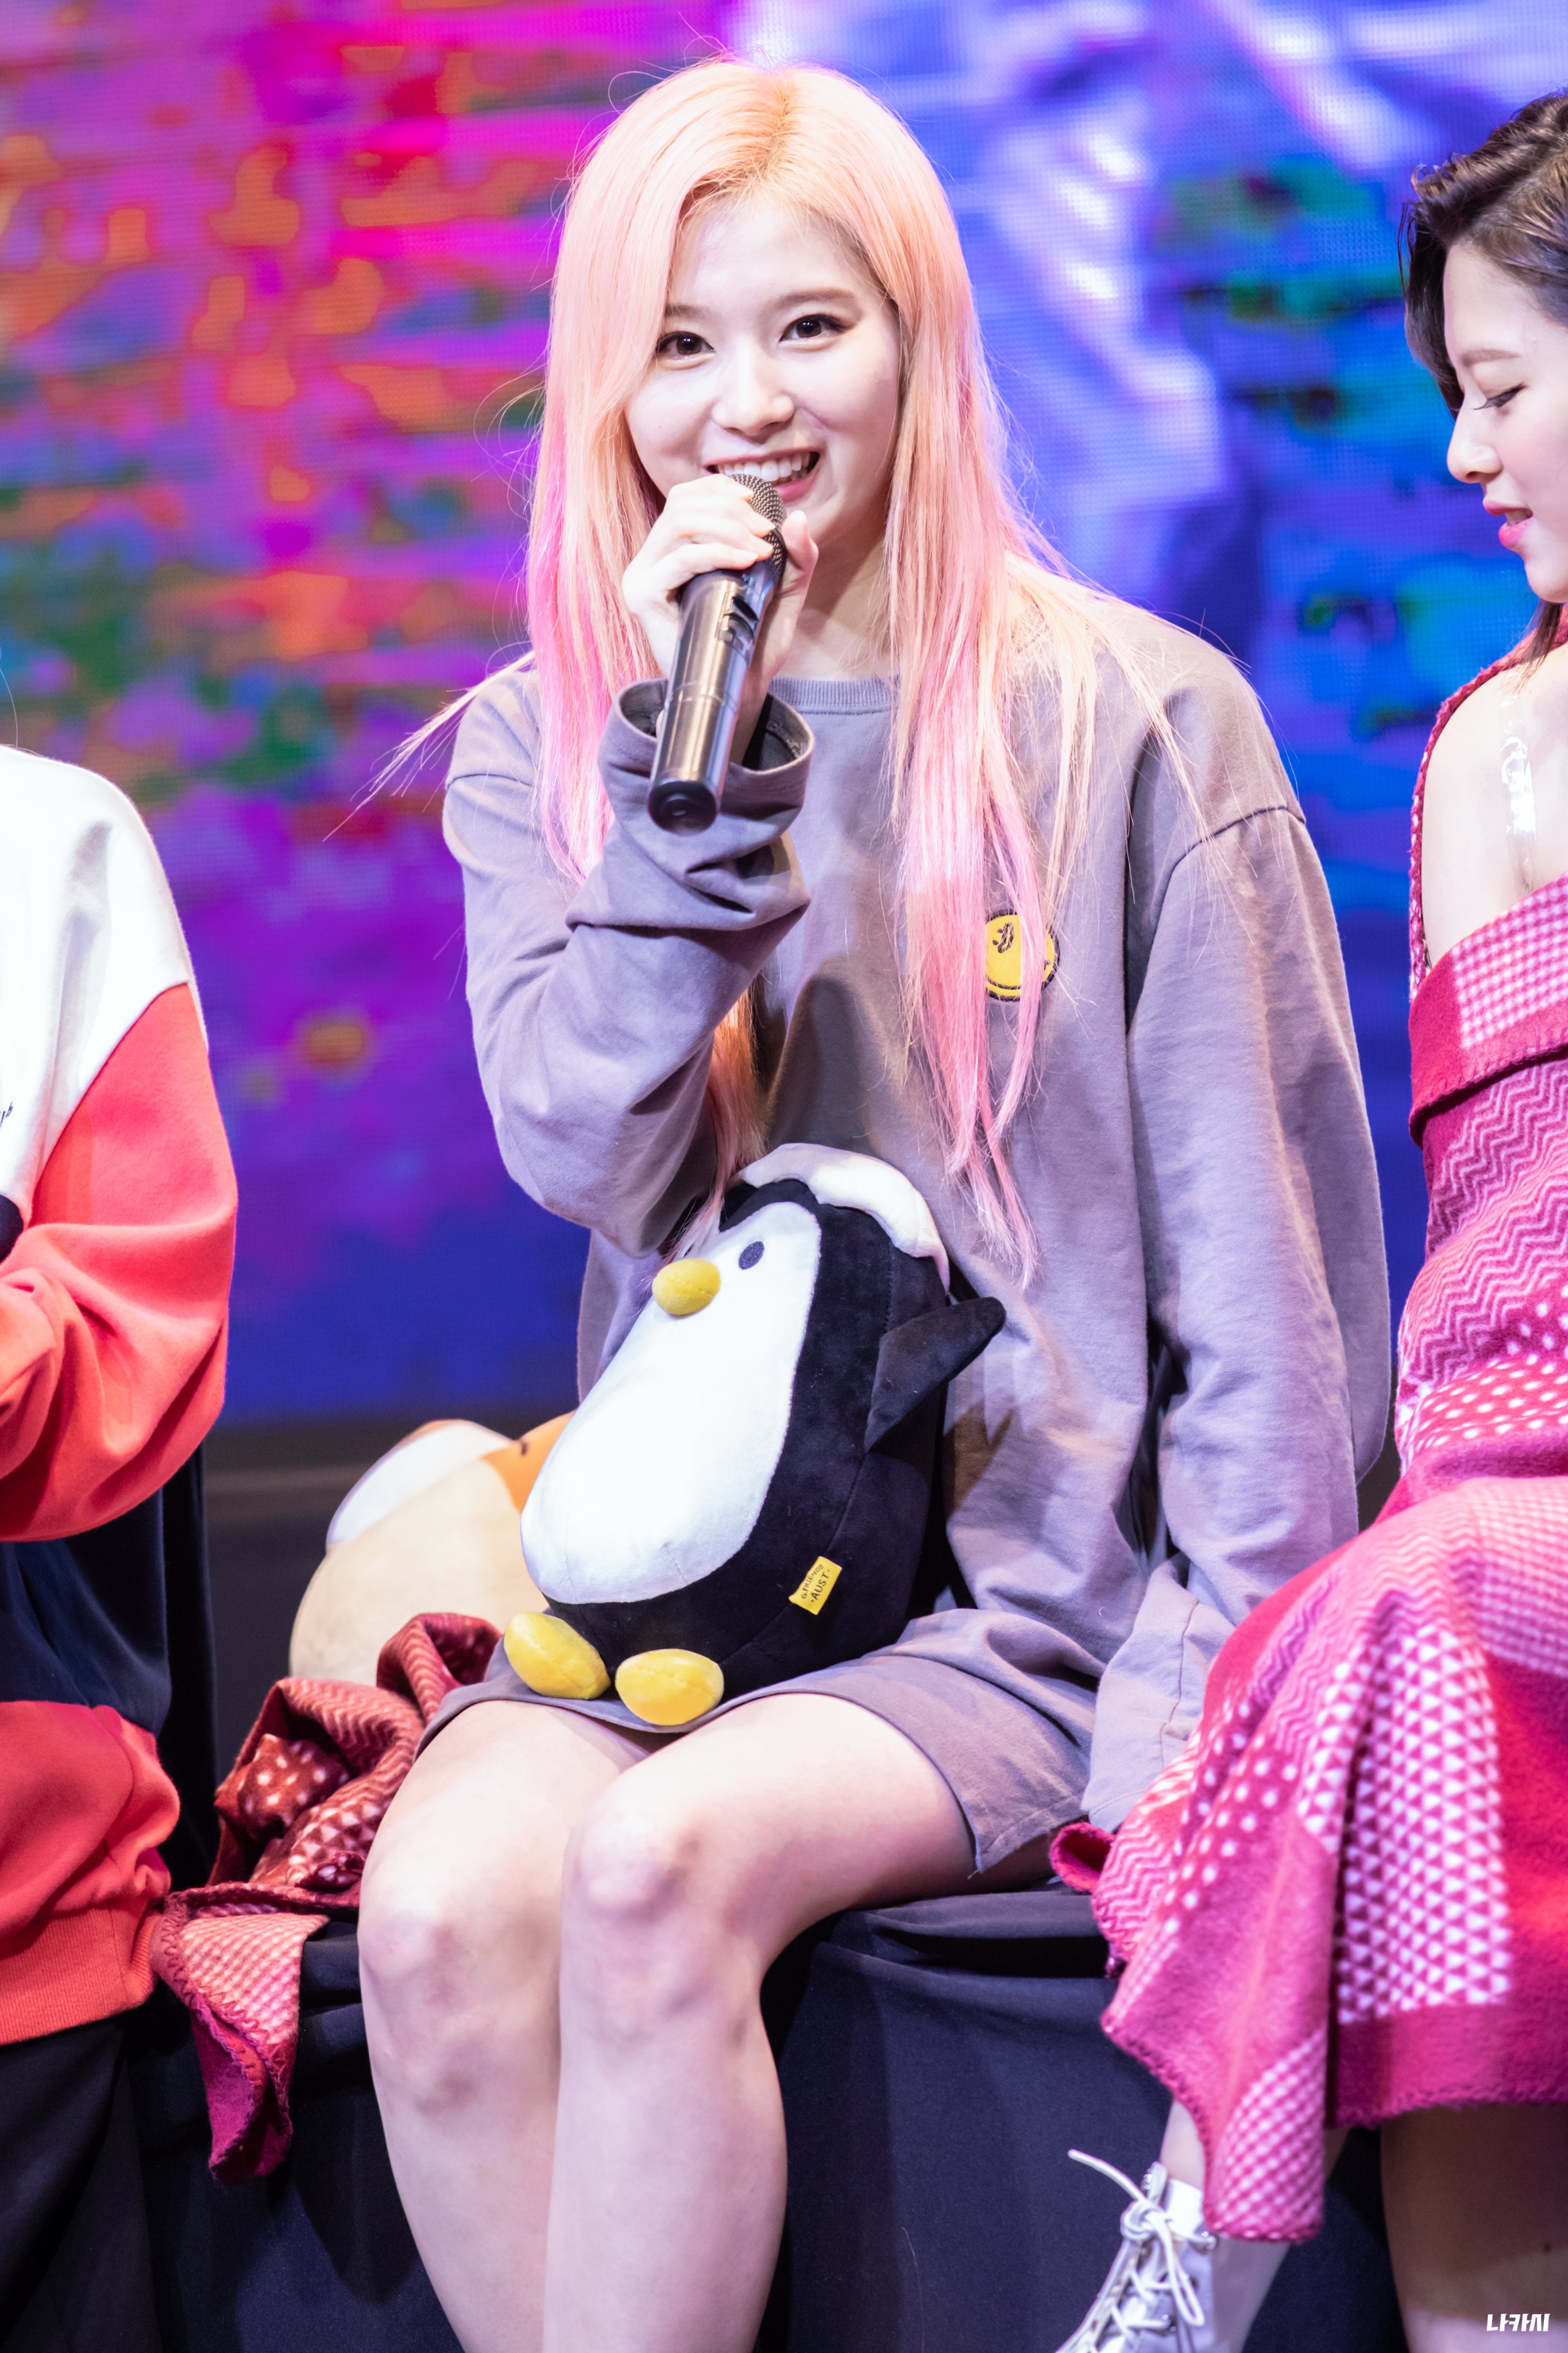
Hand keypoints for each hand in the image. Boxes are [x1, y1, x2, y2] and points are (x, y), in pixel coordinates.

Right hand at [622, 475, 816, 751]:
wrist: (740, 689)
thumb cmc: (754, 639)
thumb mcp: (784, 588)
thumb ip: (796, 554)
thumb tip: (798, 516)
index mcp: (673, 549)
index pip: (685, 497)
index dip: (719, 489)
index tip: (756, 503)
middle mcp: (652, 558)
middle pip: (682, 504)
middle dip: (730, 510)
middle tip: (765, 532)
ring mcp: (643, 576)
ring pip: (678, 524)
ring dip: (725, 527)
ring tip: (759, 548)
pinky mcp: (644, 597)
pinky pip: (677, 560)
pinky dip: (714, 552)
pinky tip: (745, 560)